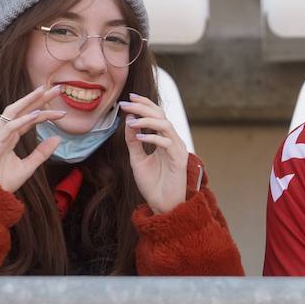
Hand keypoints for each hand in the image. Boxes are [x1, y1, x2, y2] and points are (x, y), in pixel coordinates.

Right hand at [0, 84, 67, 192]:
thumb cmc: (4, 181)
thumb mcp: (29, 166)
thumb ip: (42, 152)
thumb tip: (58, 138)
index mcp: (12, 136)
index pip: (30, 118)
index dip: (46, 112)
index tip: (63, 112)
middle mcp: (5, 132)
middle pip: (23, 109)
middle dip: (39, 98)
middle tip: (57, 88)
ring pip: (13, 111)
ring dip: (29, 100)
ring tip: (43, 91)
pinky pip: (9, 127)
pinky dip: (23, 120)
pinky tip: (36, 115)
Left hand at [121, 93, 188, 214]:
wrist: (162, 205)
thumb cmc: (152, 184)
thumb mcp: (137, 159)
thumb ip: (133, 141)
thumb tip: (128, 120)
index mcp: (164, 139)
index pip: (156, 114)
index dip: (144, 104)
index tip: (129, 98)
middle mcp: (172, 141)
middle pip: (161, 115)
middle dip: (143, 107)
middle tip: (126, 104)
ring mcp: (177, 149)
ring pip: (165, 125)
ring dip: (147, 120)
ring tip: (132, 121)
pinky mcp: (178, 160)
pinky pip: (167, 143)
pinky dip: (152, 137)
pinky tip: (139, 137)